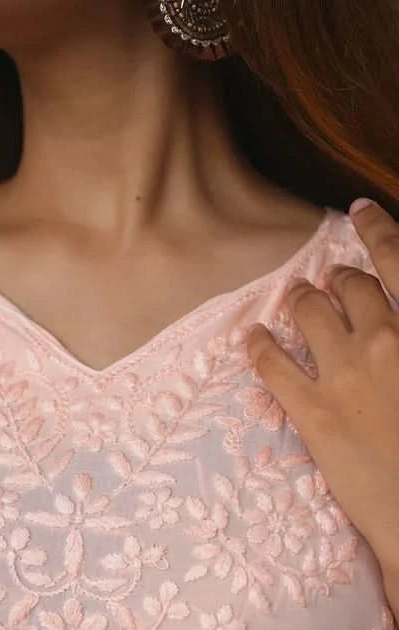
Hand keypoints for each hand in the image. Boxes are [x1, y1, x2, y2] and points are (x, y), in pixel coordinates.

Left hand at [246, 199, 398, 582]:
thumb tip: (389, 325)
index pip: (398, 260)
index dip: (375, 229)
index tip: (359, 211)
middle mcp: (387, 338)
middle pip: (349, 285)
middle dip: (335, 279)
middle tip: (327, 283)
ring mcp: (347, 373)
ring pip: (309, 313)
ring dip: (299, 301)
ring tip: (293, 301)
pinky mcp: (313, 411)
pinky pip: (273, 363)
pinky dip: (259, 345)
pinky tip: (252, 338)